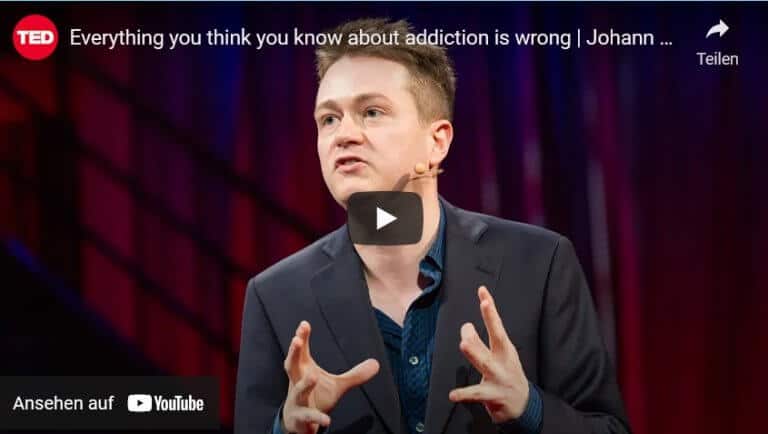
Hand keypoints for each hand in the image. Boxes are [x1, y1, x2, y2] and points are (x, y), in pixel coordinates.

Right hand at [282, 321, 379, 433]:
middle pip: (291, 365)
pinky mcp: (300, 417)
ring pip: (298, 390)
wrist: (298, 422)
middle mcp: (297, 382)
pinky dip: (316, 417)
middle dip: (293, 353)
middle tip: (296, 340)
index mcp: (304, 370)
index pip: (301, 352)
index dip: (302, 338)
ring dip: (305, 383)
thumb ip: (355, 374)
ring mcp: (296, 400)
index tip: (304, 324)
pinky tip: (327, 420)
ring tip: (312, 376)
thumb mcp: (337, 385)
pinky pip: (308, 416)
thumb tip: (376, 363)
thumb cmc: (314, 396)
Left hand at [449, 286, 529, 423]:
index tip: (483, 292)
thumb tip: (466, 328)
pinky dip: (464, 394)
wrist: (523, 405)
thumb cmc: (508, 374)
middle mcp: (503, 361)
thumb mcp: (501, 355)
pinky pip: (477, 394)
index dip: (490, 309)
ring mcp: (499, 378)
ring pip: (485, 364)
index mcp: (505, 349)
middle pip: (496, 339)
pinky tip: (453, 394)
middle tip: (477, 313)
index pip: (497, 325)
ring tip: (464, 344)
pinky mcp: (494, 395)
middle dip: (489, 323)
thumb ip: (482, 342)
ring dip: (475, 353)